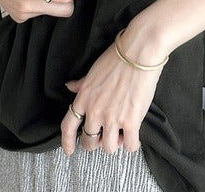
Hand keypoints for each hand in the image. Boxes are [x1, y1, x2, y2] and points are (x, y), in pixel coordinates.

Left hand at [60, 40, 162, 154]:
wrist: (138, 53)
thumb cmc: (117, 58)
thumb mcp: (93, 71)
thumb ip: (82, 84)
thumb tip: (70, 87)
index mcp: (83, 97)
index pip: (68, 126)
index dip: (67, 142)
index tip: (70, 150)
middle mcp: (94, 111)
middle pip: (89, 141)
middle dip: (96, 143)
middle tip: (105, 136)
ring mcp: (112, 117)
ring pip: (108, 147)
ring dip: (115, 143)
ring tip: (121, 132)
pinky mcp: (131, 121)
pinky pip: (129, 145)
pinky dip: (131, 143)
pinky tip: (133, 135)